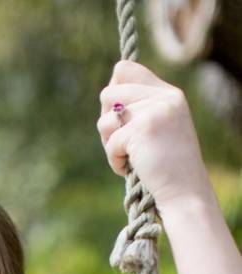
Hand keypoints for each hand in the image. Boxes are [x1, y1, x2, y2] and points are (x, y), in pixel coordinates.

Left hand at [97, 61, 211, 210]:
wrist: (184, 191)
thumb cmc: (164, 165)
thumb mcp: (155, 128)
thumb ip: (136, 107)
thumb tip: (106, 91)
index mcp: (169, 93)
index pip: (125, 68)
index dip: (112, 90)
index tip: (119, 115)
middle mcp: (164, 97)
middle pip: (107, 92)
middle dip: (107, 121)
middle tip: (124, 142)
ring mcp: (155, 111)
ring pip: (104, 118)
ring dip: (108, 142)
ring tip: (129, 155)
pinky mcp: (142, 129)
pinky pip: (110, 142)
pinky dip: (114, 160)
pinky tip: (131, 167)